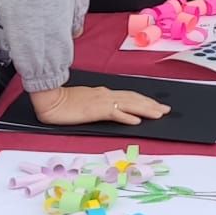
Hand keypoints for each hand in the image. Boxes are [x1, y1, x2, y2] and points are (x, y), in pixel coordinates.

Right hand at [28, 85, 169, 126]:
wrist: (49, 100)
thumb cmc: (64, 102)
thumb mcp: (85, 101)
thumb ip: (99, 104)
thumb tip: (112, 109)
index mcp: (103, 93)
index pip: (129, 96)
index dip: (144, 100)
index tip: (156, 105)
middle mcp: (106, 94)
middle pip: (134, 99)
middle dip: (151, 104)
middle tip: (166, 110)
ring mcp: (101, 101)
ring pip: (129, 105)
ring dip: (146, 110)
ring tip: (159, 114)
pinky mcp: (95, 110)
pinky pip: (115, 113)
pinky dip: (127, 117)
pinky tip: (137, 121)